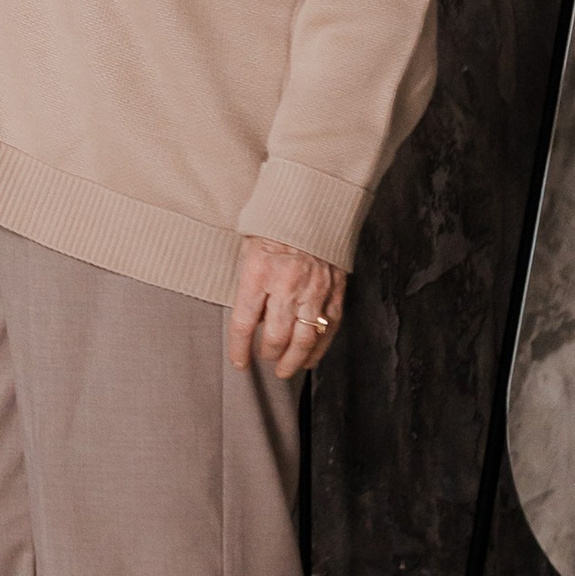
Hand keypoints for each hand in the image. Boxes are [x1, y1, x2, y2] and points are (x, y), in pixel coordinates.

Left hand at [230, 237, 345, 378]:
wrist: (310, 205)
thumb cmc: (273, 227)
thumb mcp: (248, 251)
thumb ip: (249, 286)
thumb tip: (254, 321)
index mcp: (259, 273)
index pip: (245, 323)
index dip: (240, 349)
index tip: (239, 363)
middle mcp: (287, 284)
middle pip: (276, 337)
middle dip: (268, 354)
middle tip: (265, 360)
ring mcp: (314, 289)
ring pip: (304, 339)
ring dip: (293, 360)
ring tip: (285, 370)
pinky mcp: (335, 290)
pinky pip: (328, 328)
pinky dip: (319, 348)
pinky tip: (310, 358)